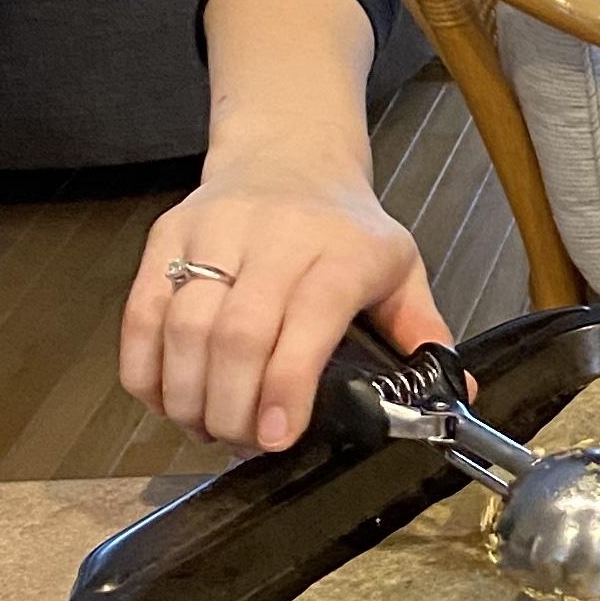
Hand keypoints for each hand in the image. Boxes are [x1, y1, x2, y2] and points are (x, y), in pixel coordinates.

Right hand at [119, 165, 454, 452]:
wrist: (288, 158)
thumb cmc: (344, 227)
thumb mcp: (400, 268)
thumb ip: (423, 331)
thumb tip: (458, 389)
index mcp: (340, 251)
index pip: (308, 320)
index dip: (286, 385)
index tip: (278, 437)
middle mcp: (275, 237)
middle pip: (236, 334)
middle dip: (232, 406)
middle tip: (241, 442)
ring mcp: (215, 233)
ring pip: (183, 326)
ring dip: (188, 395)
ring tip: (206, 426)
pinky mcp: (167, 235)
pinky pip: (141, 312)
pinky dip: (145, 369)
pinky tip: (167, 398)